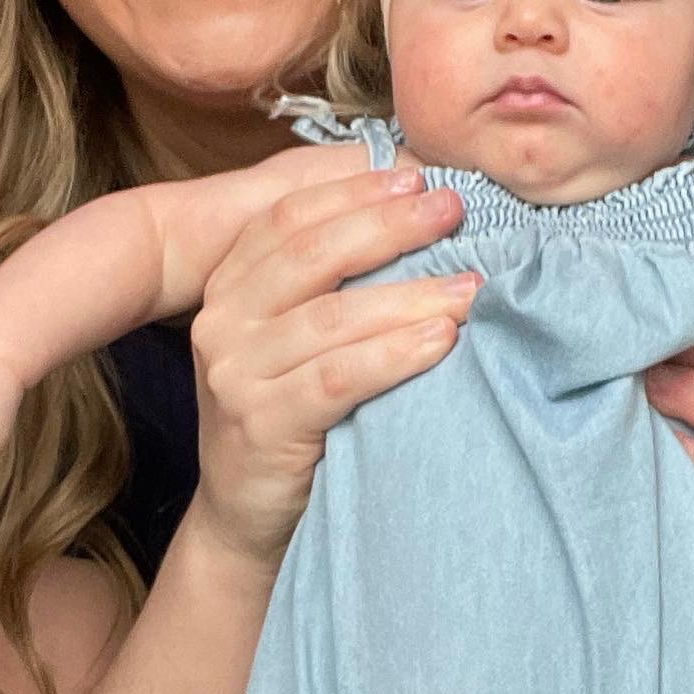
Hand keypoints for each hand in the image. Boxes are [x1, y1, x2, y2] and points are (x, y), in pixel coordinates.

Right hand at [187, 165, 476, 566]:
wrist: (247, 518)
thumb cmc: (293, 416)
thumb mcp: (296, 340)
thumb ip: (330, 282)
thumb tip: (413, 207)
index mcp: (229, 286)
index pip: (288, 217)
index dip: (353, 191)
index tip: (418, 175)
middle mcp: (221, 322)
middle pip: (310, 255)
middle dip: (389, 227)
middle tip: (455, 211)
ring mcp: (235, 374)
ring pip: (331, 318)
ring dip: (410, 295)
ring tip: (472, 288)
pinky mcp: (261, 424)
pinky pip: (338, 378)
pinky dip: (395, 354)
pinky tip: (441, 340)